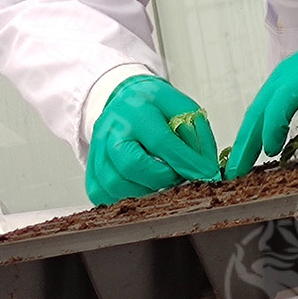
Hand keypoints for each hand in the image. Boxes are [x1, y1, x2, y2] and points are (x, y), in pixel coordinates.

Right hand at [85, 76, 220, 205]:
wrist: (124, 100)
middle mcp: (111, 131)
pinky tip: (142, 188)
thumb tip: (206, 168)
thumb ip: (197, 134)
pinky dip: (125, 198)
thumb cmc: (155, 106)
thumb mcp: (182, 108)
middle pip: (131, 166)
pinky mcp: (91, 168)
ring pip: (116, 185)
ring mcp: (97, 150)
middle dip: (162, 178)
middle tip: (179, 177)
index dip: (186, 162)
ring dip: (146, 191)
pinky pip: (102, 194)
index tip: (206, 174)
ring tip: (162, 181)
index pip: (161, 141)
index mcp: (137, 110)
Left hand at [225, 14, 297, 179]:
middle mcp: (294, 75)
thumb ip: (290, 102)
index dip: (243, 140)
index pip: (256, 112)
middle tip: (241, 167)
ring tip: (270, 149)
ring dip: (274, 124)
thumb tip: (270, 132)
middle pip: (263, 108)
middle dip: (249, 139)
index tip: (235, 167)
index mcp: (283, 78)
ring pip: (285, 98)